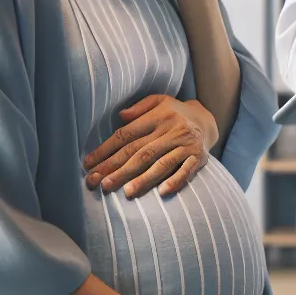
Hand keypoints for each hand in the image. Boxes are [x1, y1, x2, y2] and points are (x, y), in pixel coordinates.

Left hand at [84, 95, 218, 197]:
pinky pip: (186, 171)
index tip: (89, 164)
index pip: (127, 135)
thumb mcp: (158, 101)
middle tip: (98, 183)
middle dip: (118, 169)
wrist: (207, 120)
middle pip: (140, 153)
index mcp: (158, 117)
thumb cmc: (174, 113)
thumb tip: (120, 115)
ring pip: (160, 164)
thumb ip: (139, 107)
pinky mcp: (198, 158)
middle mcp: (170, 131)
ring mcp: (184, 145)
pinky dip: (175, 181)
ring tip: (125, 192)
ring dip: (142, 179)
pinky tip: (161, 193)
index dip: (107, 150)